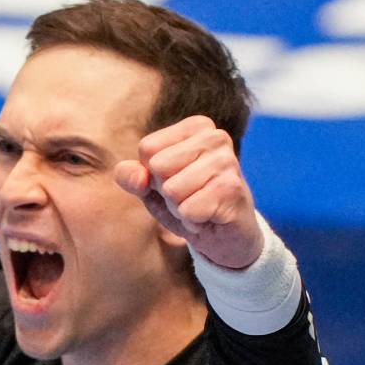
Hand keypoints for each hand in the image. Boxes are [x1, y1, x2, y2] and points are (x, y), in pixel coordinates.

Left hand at [115, 116, 264, 270]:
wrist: (225, 237)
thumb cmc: (187, 203)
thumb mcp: (151, 188)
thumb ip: (131, 176)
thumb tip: (138, 177)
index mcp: (196, 127)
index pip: (148, 148)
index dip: (153, 174)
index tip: (177, 181)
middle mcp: (215, 137)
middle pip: (158, 166)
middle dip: (166, 192)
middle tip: (189, 198)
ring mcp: (227, 161)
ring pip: (172, 190)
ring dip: (180, 208)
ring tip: (200, 207)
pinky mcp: (233, 190)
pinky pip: (188, 210)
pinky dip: (192, 222)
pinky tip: (209, 217)